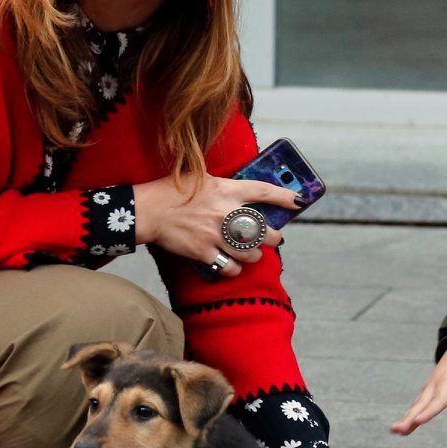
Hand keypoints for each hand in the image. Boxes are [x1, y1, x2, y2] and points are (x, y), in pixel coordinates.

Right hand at [134, 174, 297, 276]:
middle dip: (274, 238)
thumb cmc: (172, 191)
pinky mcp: (204, 252)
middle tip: (274, 239)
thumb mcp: (202, 177)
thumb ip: (224, 185)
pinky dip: (234, 269)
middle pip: (263, 230)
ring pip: (250, 253)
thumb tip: (242, 191)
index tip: (298, 202)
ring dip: (254, 256)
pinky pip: (229, 267)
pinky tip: (232, 266)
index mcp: (226, 189)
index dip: (284, 198)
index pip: (263, 192)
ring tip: (251, 254)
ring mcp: (215, 234)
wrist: (148, 211)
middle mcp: (224, 212)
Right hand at [390, 341, 446, 435]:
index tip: (417, 422)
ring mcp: (430, 386)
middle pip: (421, 405)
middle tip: (395, 430)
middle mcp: (435, 385)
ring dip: (406, 417)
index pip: (438, 401)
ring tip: (395, 430)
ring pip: (417, 404)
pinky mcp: (429, 388)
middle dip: (408, 418)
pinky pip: (419, 402)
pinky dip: (411, 412)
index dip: (428, 412)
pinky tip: (406, 422)